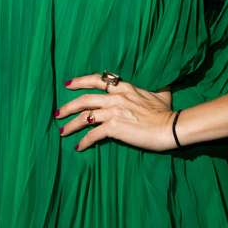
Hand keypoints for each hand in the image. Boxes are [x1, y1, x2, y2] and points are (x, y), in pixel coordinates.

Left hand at [55, 74, 177, 151]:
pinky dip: (84, 141)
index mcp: (125, 88)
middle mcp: (116, 97)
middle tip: (58, 113)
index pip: (98, 80)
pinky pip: (93, 135)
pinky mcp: (114, 127)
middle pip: (84, 99)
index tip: (68, 84)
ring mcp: (113, 112)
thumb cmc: (167, 112)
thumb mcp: (161, 94)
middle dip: (68, 106)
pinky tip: (78, 147)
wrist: (170, 127)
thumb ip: (154, 90)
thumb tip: (163, 87)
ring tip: (62, 131)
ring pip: (85, 117)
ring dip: (71, 125)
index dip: (80, 81)